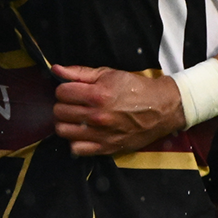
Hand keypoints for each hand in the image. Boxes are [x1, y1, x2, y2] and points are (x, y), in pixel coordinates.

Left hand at [51, 65, 185, 156]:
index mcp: (97, 95)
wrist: (161, 108)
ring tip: (76, 118)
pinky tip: (83, 133)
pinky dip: (75, 141)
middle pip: (59, 112)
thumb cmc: (135, 89)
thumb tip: (56, 69)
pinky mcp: (107, 148)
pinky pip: (76, 149)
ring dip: (66, 123)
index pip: (61, 93)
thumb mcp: (109, 74)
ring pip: (63, 131)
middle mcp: (97, 116)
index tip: (71, 90)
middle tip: (74, 103)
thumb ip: (79, 72)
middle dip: (63, 105)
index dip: (64, 89)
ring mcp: (101, 134)